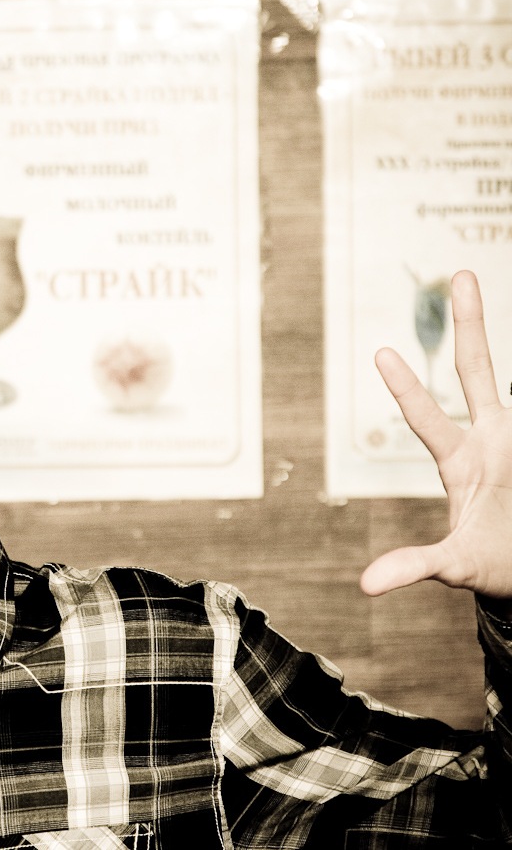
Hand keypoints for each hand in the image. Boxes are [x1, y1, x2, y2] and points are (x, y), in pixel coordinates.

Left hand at [361, 270, 511, 599]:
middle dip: (471, 324)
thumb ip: (414, 565)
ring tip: (481, 279)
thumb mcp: (453, 565)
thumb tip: (368, 585)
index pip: (429, 416)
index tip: (381, 352)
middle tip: (461, 275)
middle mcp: (491, 439)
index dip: (407, 388)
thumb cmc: (486, 561)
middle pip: (478, 370)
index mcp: (462, 460)